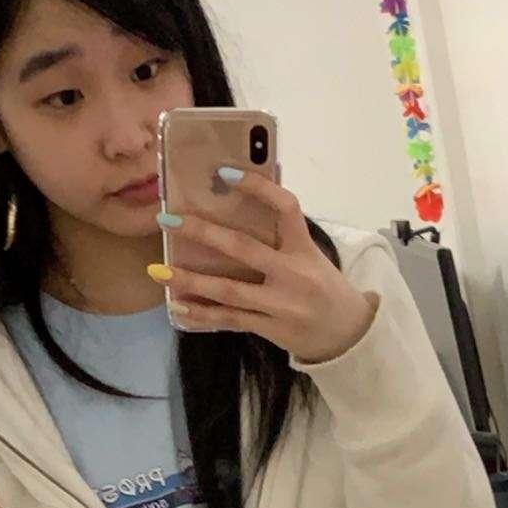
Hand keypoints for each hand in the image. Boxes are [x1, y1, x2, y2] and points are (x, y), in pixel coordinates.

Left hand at [159, 173, 377, 361]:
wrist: (347, 335)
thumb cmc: (323, 287)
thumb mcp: (312, 256)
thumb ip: (284, 234)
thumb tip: (250, 195)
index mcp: (305, 249)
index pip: (285, 207)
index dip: (257, 187)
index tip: (225, 172)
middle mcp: (294, 275)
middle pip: (244, 249)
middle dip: (203, 233)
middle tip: (168, 220)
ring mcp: (281, 306)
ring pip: (229, 291)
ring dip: (191, 281)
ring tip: (159, 272)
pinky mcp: (271, 329)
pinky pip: (231, 320)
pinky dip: (203, 315)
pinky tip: (179, 308)